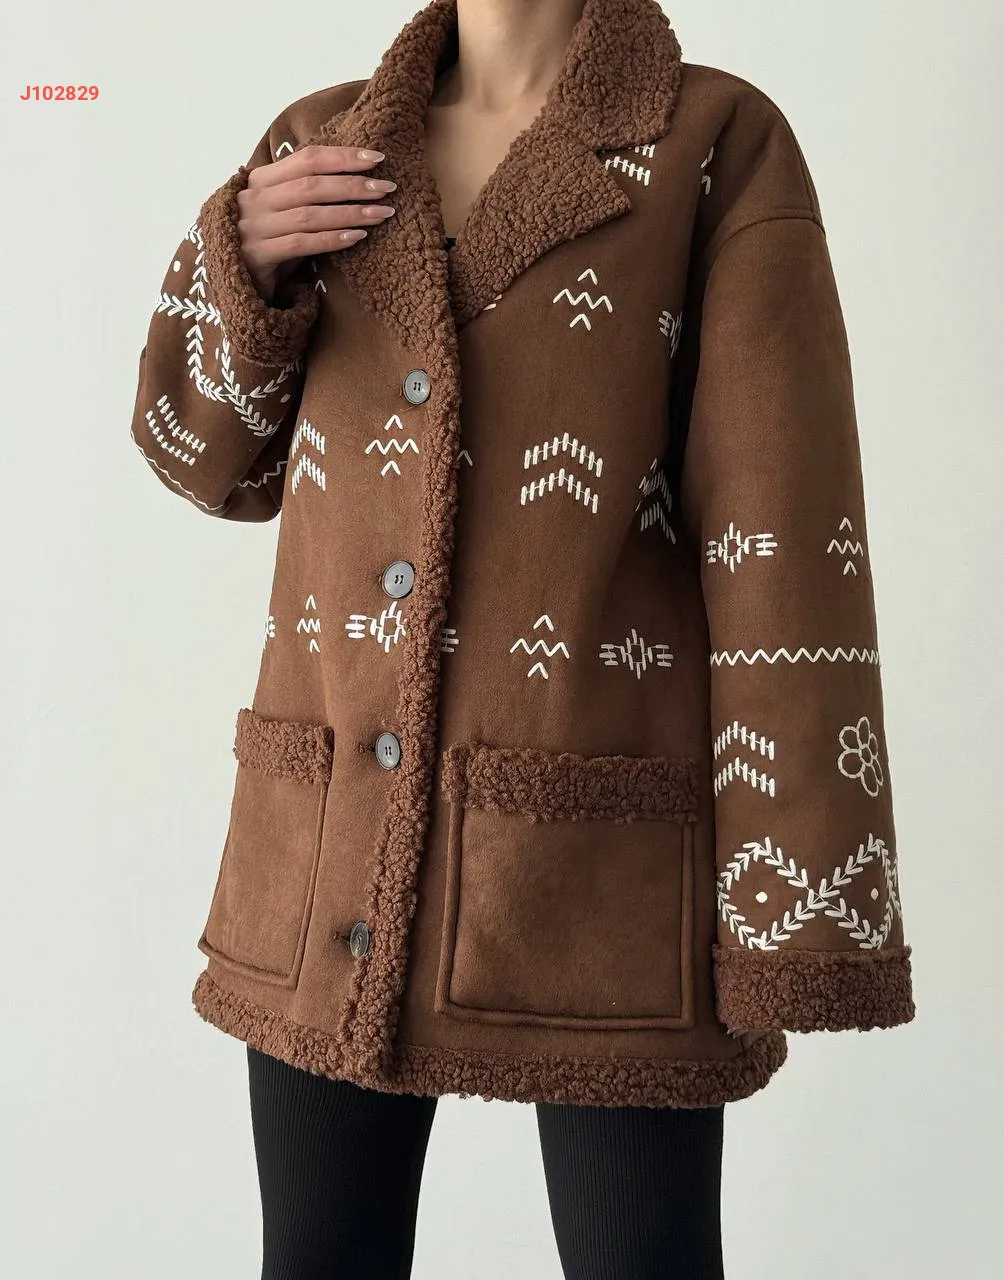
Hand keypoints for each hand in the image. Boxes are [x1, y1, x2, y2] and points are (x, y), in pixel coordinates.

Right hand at [236, 145, 396, 301]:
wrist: (233, 281)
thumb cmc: (267, 242)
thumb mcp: (281, 211)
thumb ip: (305, 193)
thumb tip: (356, 177)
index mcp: (261, 180)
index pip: (306, 159)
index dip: (343, 156)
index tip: (377, 159)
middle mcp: (255, 199)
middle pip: (311, 185)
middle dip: (353, 184)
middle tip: (386, 188)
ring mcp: (254, 227)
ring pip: (309, 214)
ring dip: (349, 212)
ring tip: (381, 213)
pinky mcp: (258, 256)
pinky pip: (301, 244)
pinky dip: (331, 239)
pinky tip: (357, 236)